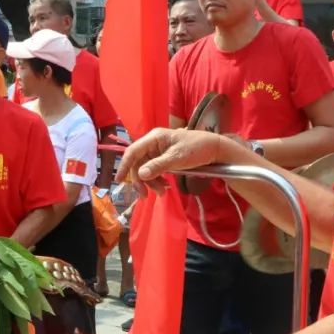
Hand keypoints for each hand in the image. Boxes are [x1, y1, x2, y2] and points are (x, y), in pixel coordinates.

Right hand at [114, 128, 231, 197]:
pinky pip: (154, 170)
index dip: (124, 165)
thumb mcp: (178, 158)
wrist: (215, 148)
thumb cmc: (197, 148)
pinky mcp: (164, 158)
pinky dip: (157, 180)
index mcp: (154, 138)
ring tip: (162, 192)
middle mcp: (153, 144)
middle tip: (145, 195)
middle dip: (141, 180)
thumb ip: (158, 166)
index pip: (132, 151)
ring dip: (150, 182)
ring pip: (145, 169)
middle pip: (138, 163)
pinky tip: (164, 187)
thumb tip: (140, 174)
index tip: (118, 180)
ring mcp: (158, 151)